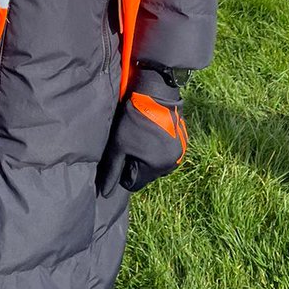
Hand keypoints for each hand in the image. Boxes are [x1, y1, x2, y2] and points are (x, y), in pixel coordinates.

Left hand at [98, 67, 187, 196]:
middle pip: (147, 174)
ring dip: (149, 156)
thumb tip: (105, 194)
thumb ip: (112, 170)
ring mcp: (179, 154)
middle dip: (137, 163)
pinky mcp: (183, 142)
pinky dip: (158, 148)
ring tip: (142, 137)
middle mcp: (171, 165)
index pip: (135, 184)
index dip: (125, 171)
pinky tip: (151, 133)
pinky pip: (166, 153)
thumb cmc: (135, 119)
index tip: (123, 154)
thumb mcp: (119, 144)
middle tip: (132, 144)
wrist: (156, 94)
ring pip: (157, 164)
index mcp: (156, 169)